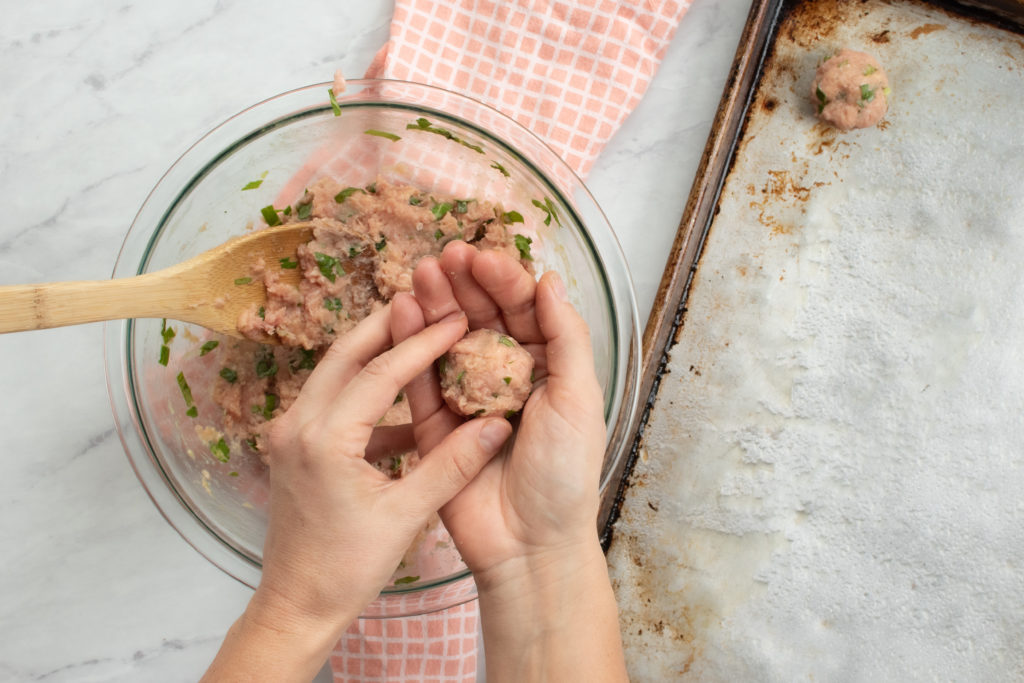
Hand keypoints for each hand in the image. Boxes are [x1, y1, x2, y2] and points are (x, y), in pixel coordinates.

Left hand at [202, 304, 511, 681]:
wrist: (297, 605)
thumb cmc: (346, 567)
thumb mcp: (406, 515)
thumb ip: (452, 464)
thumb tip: (497, 423)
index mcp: (323, 439)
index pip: (380, 372)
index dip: (423, 343)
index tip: (457, 320)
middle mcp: (297, 424)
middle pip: (346, 354)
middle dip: (389, 325)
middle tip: (429, 301)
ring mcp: (290, 433)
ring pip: (335, 373)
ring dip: (376, 354)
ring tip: (421, 339)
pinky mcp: (295, 445)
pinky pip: (334, 402)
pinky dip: (369, 393)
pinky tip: (409, 408)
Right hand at [390, 241, 606, 576]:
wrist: (529, 545)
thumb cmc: (564, 475)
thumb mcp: (577, 398)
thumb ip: (565, 337)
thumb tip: (551, 280)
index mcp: (544, 368)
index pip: (522, 312)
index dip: (502, 281)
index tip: (480, 257)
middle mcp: (504, 378)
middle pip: (480, 320)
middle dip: (462, 286)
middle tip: (441, 257)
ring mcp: (466, 399)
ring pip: (446, 343)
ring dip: (433, 307)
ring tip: (417, 275)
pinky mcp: (432, 426)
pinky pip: (419, 380)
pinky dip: (410, 348)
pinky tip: (401, 315)